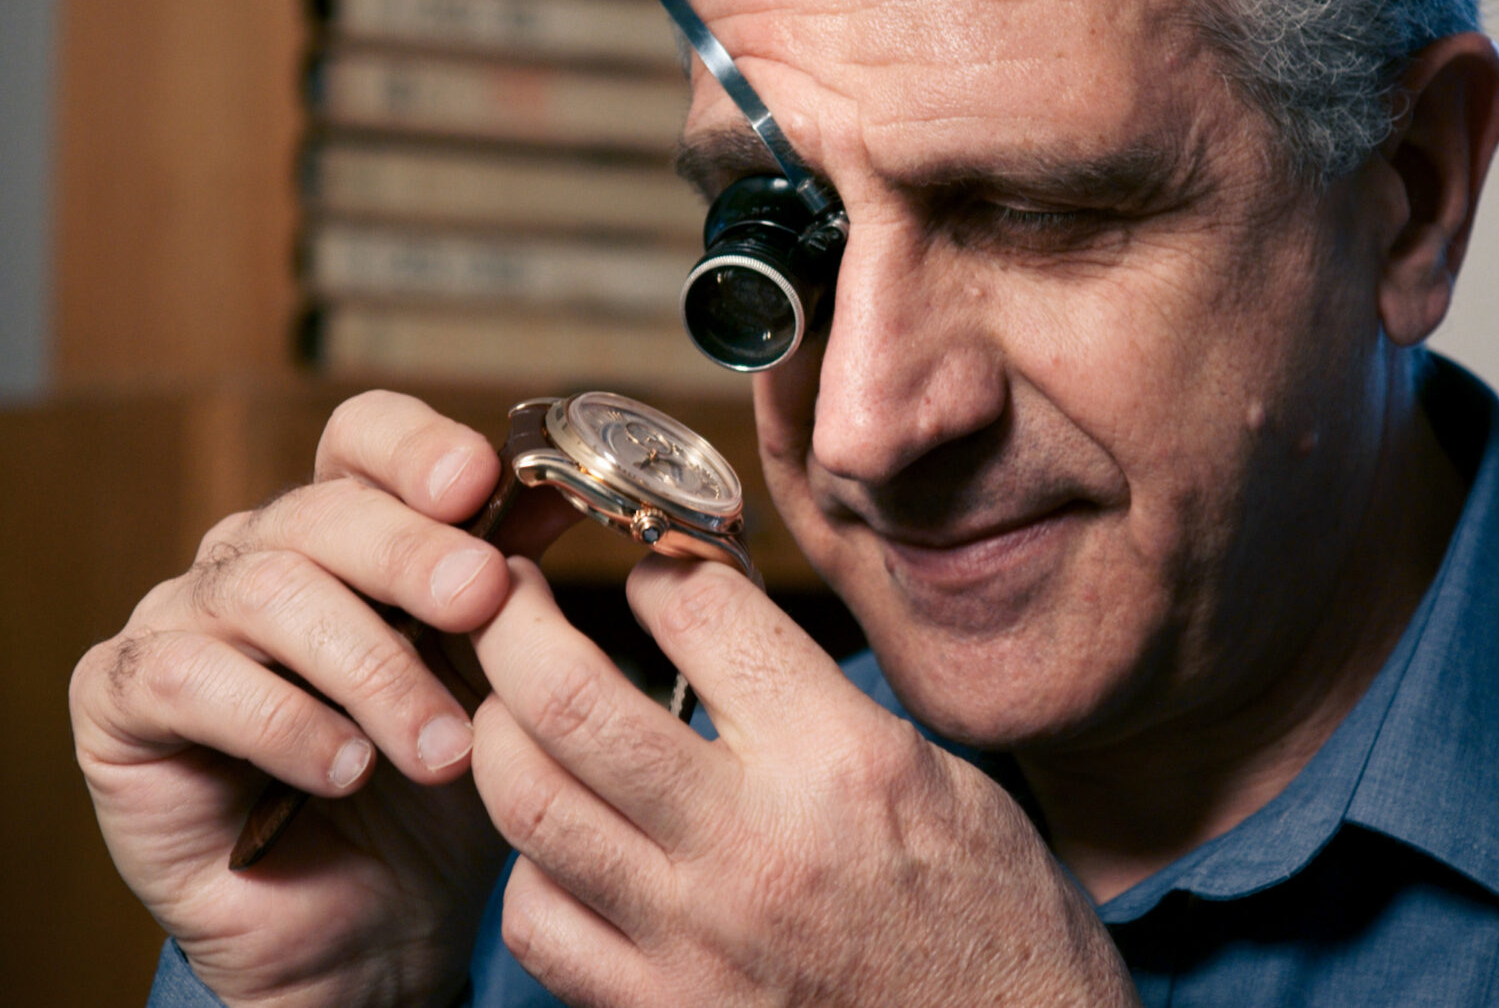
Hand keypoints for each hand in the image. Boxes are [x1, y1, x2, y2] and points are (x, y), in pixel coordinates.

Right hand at [69, 391, 574, 1007]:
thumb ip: (513, 580)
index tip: (475, 480)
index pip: (361, 438)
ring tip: (440, 749)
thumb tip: (565, 490)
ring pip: (268, 592)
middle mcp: (258, 555)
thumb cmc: (435, 783)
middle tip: (482, 599)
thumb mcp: (496, 672)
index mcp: (349, 529)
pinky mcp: (125, 697)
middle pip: (322, 510)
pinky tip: (344, 769)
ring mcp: (184, 618)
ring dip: (371, 669)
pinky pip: (193, 678)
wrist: (377, 921)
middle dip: (413, 554)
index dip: (414, 446)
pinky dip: (283, 723)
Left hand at [470, 555, 1140, 1006]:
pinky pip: (539, 922)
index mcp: (840, 762)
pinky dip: (528, 863)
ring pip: (530, 803)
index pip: (699, 615)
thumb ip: (813, 699)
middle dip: (513, 620)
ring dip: (497, 730)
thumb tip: (710, 622)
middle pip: (571, 698)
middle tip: (504, 590)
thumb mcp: (934, 771)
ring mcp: (694, 943)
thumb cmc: (990, 914)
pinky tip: (557, 837)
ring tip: (506, 697)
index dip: (656, 567)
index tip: (647, 567)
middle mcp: (754, 846)